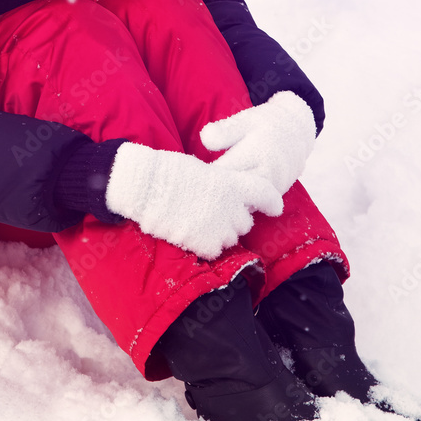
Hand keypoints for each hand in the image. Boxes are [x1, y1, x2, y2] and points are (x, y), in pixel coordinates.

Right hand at [104, 142, 283, 259]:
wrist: (146, 187)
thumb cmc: (169, 171)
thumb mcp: (203, 170)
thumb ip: (221, 185)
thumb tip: (224, 192)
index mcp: (233, 184)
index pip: (265, 193)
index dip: (271, 201)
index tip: (274, 207)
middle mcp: (232, 208)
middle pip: (246, 221)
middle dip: (235, 218)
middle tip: (214, 212)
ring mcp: (219, 228)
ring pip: (231, 238)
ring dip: (220, 232)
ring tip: (199, 221)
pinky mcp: (205, 245)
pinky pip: (214, 250)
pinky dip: (206, 245)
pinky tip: (191, 233)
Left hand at [200, 91, 316, 197]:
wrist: (297, 131)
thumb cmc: (264, 124)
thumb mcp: (244, 120)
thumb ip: (224, 131)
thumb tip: (204, 140)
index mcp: (256, 153)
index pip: (223, 173)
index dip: (205, 176)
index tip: (193, 174)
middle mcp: (268, 173)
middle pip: (234, 193)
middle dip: (215, 192)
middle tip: (199, 188)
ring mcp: (275, 187)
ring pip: (245, 204)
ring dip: (229, 201)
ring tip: (213, 194)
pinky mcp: (278, 195)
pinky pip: (256, 206)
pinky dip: (242, 204)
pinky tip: (229, 198)